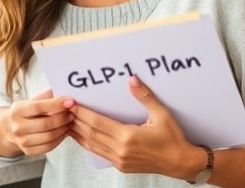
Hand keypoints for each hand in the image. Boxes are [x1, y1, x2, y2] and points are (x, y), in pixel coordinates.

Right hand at [2, 89, 74, 155]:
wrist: (10, 128)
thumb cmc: (25, 112)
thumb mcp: (31, 101)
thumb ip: (46, 96)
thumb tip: (63, 89)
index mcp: (17, 111)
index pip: (38, 107)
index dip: (56, 104)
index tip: (70, 102)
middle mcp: (17, 127)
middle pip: (45, 124)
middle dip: (62, 118)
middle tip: (72, 114)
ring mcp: (21, 141)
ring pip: (49, 137)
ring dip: (63, 129)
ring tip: (69, 123)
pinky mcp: (28, 151)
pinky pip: (48, 147)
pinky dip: (59, 140)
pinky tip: (63, 132)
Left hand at [68, 76, 204, 178]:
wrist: (180, 163)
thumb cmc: (173, 140)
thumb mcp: (161, 115)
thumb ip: (145, 97)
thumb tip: (133, 80)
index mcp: (128, 136)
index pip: (97, 122)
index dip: (82, 113)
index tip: (71, 103)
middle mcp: (120, 150)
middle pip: (90, 133)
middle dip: (75, 121)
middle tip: (64, 109)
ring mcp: (119, 160)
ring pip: (91, 144)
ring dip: (78, 133)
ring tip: (67, 121)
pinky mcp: (120, 165)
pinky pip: (99, 152)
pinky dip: (88, 142)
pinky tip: (82, 135)